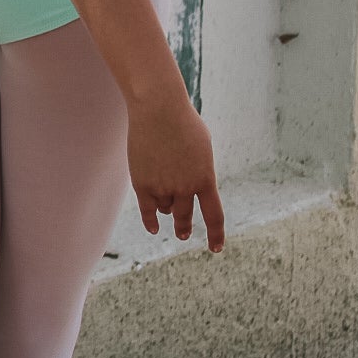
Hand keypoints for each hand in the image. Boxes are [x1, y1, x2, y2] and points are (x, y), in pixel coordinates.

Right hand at [127, 92, 225, 251]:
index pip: (214, 216)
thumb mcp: (202, 148)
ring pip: (165, 208)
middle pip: (185, 216)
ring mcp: (163, 186)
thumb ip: (200, 172)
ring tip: (165, 200)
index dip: (215, 235)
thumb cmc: (183, 123)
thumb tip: (190, 192)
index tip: (215, 248)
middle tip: (183, 234)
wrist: (158, 109)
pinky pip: (148, 210)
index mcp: (205, 178)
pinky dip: (151, 221)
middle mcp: (185, 187)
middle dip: (184, 227)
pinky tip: (154, 228)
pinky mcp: (142, 184)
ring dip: (166, 207)